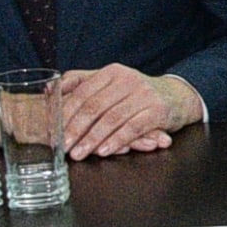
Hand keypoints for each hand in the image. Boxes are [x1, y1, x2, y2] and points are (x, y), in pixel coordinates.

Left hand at [51, 65, 201, 158]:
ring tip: (80, 153)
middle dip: (76, 129)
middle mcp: (128, 80)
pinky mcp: (158, 110)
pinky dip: (117, 141)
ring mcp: (144, 94)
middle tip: (63, 147)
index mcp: (111, 72)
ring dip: (93, 139)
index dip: (66, 114)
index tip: (53, 132)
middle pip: (95, 107)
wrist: (177, 96)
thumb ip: (81, 82)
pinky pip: (133, 128)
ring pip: (112, 119)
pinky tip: (104, 151)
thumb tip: (49, 89)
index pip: (82, 93)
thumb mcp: (110, 82)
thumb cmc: (137, 93)